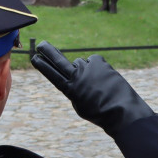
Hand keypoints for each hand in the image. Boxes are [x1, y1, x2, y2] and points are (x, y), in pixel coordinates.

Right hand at [31, 41, 152, 136]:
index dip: (42, 65)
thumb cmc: (100, 112)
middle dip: (48, 51)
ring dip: (86, 71)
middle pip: (58, 60)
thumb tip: (75, 74)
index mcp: (69, 89)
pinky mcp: (99, 62)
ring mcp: (87, 67)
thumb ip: (74, 89)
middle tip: (41, 44)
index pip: (51, 74)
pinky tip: (105, 79)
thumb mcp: (80, 106)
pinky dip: (97, 68)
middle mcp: (76, 76)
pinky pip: (94, 61)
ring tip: (98, 85)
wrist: (123, 111)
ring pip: (81, 64)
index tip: (34, 57)